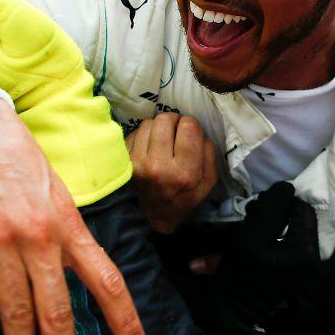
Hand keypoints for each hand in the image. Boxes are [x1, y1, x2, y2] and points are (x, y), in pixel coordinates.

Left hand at [125, 113, 217, 233]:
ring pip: (149, 123)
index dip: (192, 125)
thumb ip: (209, 154)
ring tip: (163, 140)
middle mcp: (158, 166)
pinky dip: (145, 135)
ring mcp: (138, 163)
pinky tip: (151, 146)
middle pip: (165, 120)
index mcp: (183, 172)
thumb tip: (199, 131)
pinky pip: (136, 132)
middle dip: (174, 122)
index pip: (188, 127)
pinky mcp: (125, 160)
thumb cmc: (185, 197)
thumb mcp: (208, 182)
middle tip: (176, 132)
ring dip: (158, 127)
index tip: (190, 134)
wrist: (156, 214)